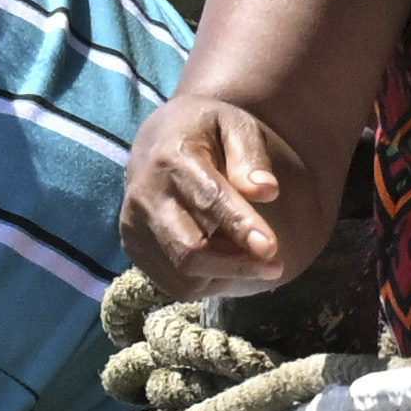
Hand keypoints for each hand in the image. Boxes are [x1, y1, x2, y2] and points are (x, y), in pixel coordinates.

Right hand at [122, 91, 307, 297]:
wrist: (158, 138)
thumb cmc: (206, 133)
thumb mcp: (234, 126)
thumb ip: (250, 156)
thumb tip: (266, 192)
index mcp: (171, 159)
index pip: (207, 200)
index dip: (239, 227)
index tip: (271, 248)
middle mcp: (145, 196)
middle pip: (189, 250)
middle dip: (236, 265)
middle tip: (277, 266)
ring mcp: (133, 226)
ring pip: (182, 275)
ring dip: (224, 275)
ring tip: (249, 258)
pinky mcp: (133, 246)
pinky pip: (173, 283)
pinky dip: (205, 281)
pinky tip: (223, 261)